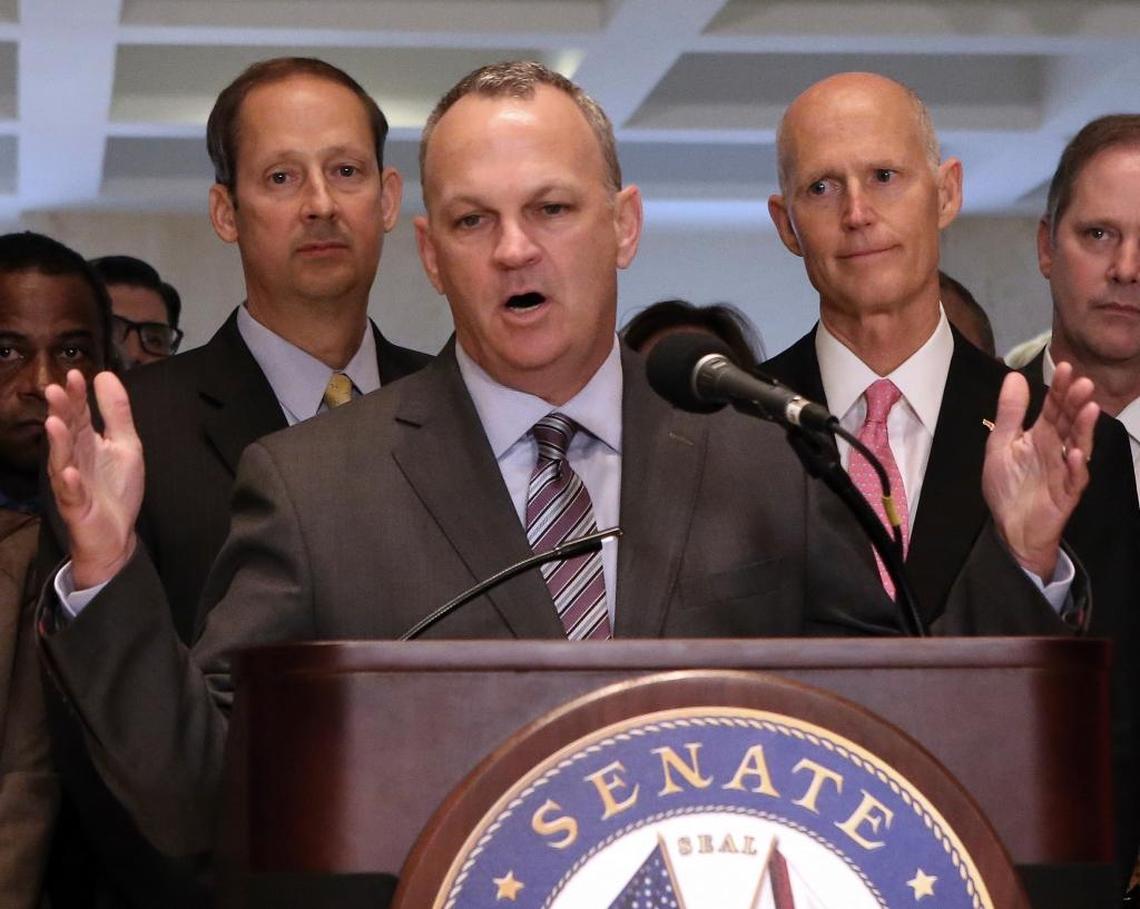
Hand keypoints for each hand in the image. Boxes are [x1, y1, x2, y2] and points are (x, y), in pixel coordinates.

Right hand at [44, 370, 143, 588]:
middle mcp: (75, 459)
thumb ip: (117, 413)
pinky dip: (69, 483)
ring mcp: (72, 483)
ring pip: (61, 460)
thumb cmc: (116, 488)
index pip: (79, 414)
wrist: (117, 533)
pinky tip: (69, 472)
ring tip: (55, 423)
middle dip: (61, 412)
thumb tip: (105, 375)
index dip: (77, 396)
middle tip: (55, 389)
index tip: (75, 374)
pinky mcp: (77, 507)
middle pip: (67, 433)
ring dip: (58, 442)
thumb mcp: (125, 444)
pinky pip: (71, 494)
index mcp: (87, 442)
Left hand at [982, 363, 1097, 579]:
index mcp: (1040, 435)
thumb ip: (1009, 413)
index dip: (1059, 389)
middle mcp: (1056, 449)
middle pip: (1069, 422)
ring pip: (1078, 445)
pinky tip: (1075, 453)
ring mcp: (1064, 470)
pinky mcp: (1067, 493)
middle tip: (1083, 382)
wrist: (1010, 526)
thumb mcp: (1001, 444)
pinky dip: (1076, 466)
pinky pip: (1075, 479)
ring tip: (1089, 408)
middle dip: (1076, 403)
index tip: (1065, 367)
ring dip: (1084, 428)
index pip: (1053, 407)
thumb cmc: (1007, 485)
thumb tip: (1015, 376)